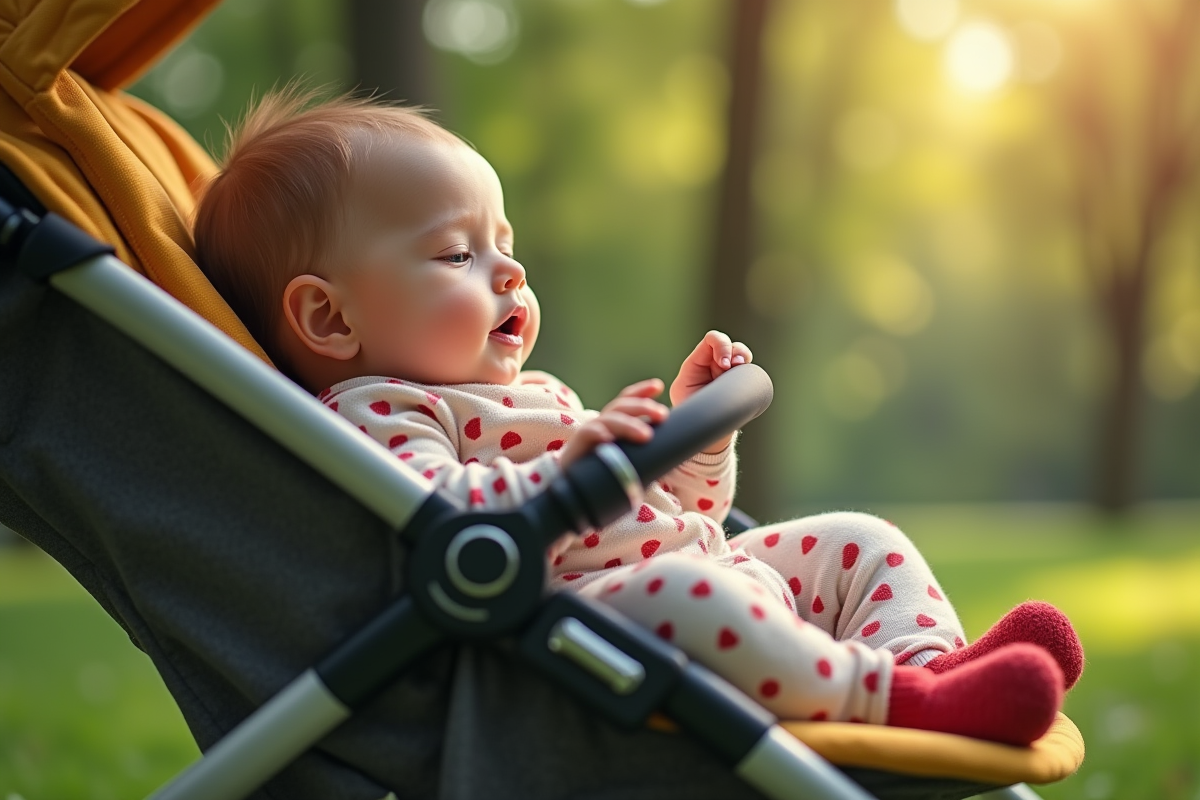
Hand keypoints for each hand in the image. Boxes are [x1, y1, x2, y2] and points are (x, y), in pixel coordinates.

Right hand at [559, 379, 667, 467]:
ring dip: (629, 424)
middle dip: (643, 407)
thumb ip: (645, 457)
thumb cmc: (604, 475)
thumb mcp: (629, 463)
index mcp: (615, 424)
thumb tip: (672, 458)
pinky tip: (608, 438)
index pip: (627, 401)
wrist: (573, 493)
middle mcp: (602, 424)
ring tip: (646, 435)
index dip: (642, 392)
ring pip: (609, 419)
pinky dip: (598, 433)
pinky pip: (587, 434)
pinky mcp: (576, 447)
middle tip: (662, 415)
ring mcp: (589, 434)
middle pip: (622, 406)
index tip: (658, 386)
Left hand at [670, 331, 751, 453]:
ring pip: (740, 352)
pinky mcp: (738, 380)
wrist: (708, 438)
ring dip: (743, 356)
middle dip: (734, 351)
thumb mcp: (688, 406)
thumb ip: (694, 394)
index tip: (723, 364)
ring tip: (741, 367)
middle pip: (727, 343)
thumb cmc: (693, 422)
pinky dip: (749, 367)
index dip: (721, 346)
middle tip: (733, 365)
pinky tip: (747, 373)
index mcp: (696, 365)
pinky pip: (748, 367)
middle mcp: (712, 364)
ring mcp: (726, 371)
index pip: (711, 341)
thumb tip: (705, 390)